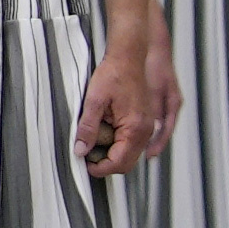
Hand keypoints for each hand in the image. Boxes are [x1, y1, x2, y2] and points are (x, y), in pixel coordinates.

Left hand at [78, 37, 173, 179]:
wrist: (128, 58)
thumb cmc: (114, 75)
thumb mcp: (94, 101)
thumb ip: (87, 128)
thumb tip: (81, 150)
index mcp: (136, 129)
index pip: (119, 162)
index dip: (100, 168)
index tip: (84, 165)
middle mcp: (146, 131)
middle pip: (127, 163)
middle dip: (106, 164)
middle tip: (86, 157)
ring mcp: (147, 127)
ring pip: (130, 154)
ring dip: (111, 155)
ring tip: (91, 145)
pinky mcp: (144, 122)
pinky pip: (132, 143)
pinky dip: (118, 145)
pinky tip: (102, 135)